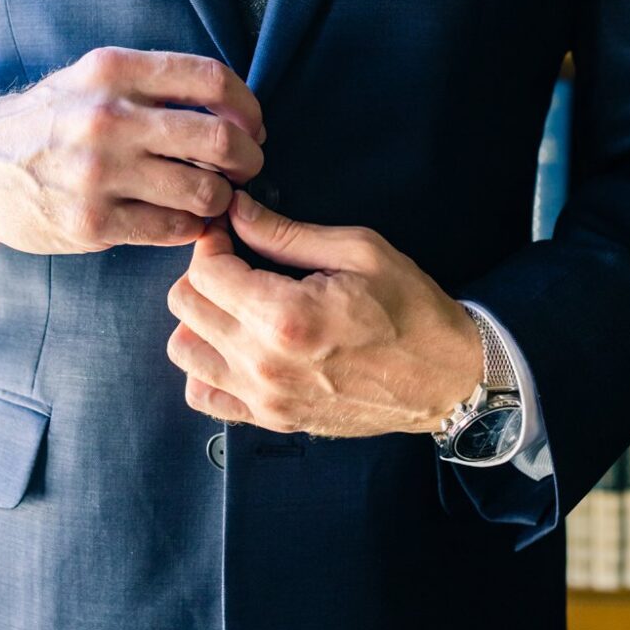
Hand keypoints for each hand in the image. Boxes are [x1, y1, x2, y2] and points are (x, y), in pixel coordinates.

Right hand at [0, 46, 265, 254]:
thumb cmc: (51, 119)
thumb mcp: (94, 77)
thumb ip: (156, 83)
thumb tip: (235, 109)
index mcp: (114, 71)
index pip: (213, 80)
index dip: (249, 107)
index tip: (252, 126)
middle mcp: (108, 118)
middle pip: (221, 139)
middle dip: (248, 158)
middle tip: (245, 168)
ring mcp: (99, 173)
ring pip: (206, 191)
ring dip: (222, 198)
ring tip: (212, 196)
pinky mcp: (93, 222)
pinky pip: (175, 228)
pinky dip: (192, 226)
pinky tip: (182, 218)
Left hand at [163, 189, 484, 437]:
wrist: (445, 378)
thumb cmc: (412, 310)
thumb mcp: (360, 252)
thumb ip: (288, 234)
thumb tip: (238, 211)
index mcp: (285, 316)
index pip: (205, 271)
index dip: (212, 242)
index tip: (231, 232)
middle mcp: (263, 363)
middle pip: (185, 306)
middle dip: (205, 273)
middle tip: (238, 261)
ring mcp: (263, 398)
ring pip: (183, 351)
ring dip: (201, 319)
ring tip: (238, 304)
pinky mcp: (271, 418)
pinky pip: (203, 396)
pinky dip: (208, 367)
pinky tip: (238, 346)